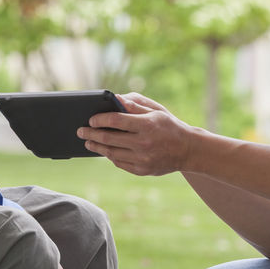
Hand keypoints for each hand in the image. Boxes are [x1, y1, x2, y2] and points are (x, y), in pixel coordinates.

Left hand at [78, 92, 195, 175]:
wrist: (188, 150)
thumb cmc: (169, 125)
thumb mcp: (156, 110)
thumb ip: (134, 104)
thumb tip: (114, 98)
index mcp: (147, 125)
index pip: (116, 120)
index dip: (100, 119)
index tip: (90, 119)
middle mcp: (144, 143)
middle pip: (109, 139)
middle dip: (91, 134)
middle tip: (81, 131)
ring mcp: (143, 159)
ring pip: (111, 154)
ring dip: (97, 147)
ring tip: (88, 142)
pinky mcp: (142, 170)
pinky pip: (120, 163)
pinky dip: (110, 156)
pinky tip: (104, 151)